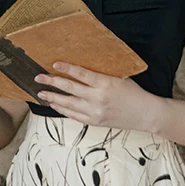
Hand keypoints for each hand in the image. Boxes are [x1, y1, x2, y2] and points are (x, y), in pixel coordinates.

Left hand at [35, 61, 164, 130]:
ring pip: (68, 104)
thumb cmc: (134, 93)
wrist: (145, 114)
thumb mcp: (119, 78)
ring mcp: (95, 111)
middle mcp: (98, 98)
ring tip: (41, 93)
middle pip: (70, 89)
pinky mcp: (94, 121)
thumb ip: (101, 75)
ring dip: (53, 98)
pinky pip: (74, 115)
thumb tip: (81, 70)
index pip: (81, 74)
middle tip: (39, 78)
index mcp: (105, 84)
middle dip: (52, 83)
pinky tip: (55, 104)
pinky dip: (62, 109)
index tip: (54, 64)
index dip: (66, 69)